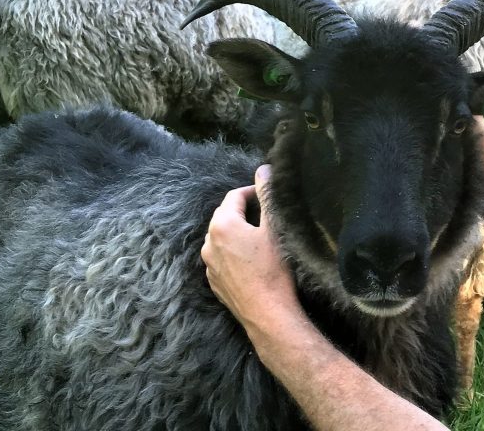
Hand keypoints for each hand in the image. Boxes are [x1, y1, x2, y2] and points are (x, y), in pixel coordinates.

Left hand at [202, 164, 304, 343]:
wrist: (267, 314)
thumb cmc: (273, 269)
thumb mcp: (274, 228)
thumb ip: (267, 195)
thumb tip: (264, 169)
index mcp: (222, 225)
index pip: (235, 196)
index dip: (253, 191)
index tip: (269, 196)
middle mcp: (209, 242)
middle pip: (225, 215)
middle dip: (244, 211)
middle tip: (266, 215)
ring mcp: (209, 264)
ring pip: (221, 238)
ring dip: (237, 232)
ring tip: (259, 237)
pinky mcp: (214, 282)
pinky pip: (221, 258)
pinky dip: (233, 253)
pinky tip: (251, 260)